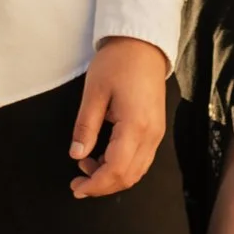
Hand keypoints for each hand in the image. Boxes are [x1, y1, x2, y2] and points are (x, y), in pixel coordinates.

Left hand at [69, 33, 169, 198]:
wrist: (143, 45)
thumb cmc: (118, 63)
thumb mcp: (94, 92)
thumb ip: (86, 127)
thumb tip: (77, 154)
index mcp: (135, 125)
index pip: (116, 169)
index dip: (95, 185)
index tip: (77, 188)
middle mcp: (151, 134)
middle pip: (129, 176)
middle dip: (102, 186)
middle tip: (77, 183)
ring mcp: (157, 133)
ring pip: (137, 171)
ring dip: (112, 177)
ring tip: (87, 166)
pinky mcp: (156, 129)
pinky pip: (141, 159)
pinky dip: (122, 166)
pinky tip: (103, 157)